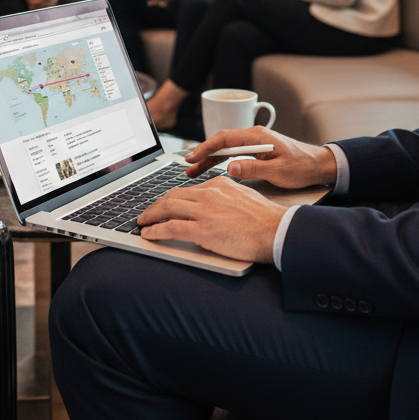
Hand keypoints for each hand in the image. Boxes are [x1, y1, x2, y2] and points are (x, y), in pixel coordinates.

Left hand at [136, 175, 285, 263]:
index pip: (186, 189)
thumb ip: (226, 195)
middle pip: (172, 196)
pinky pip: (171, 228)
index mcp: (219, 185)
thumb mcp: (243, 197)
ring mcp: (205, 211)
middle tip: (146, 214)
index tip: (163, 204)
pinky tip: (148, 235)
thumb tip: (215, 203)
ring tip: (142, 223)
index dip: (170, 197)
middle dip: (155, 205)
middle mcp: (209, 194)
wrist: (276, 231)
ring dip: (150, 216)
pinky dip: (156, 231)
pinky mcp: (203, 229)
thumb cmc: (265, 219)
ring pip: (168, 208)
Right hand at [182, 127, 336, 187]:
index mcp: (258, 137)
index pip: (226, 137)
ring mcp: (255, 144)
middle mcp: (255, 136)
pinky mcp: (257, 152)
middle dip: (203, 154)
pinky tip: (211, 170)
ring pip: (226, 149)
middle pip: (222, 142)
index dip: (207, 147)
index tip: (193, 157)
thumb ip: (254, 169)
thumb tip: (230, 167)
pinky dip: (221, 162)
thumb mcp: (278, 171)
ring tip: (193, 171)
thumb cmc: (302, 167)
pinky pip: (234, 154)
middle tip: (187, 166)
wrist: (319, 166)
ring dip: (210, 159)